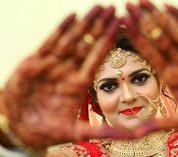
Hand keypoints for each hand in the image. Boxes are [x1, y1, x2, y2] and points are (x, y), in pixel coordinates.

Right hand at [2, 6, 119, 147]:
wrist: (17, 128)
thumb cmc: (45, 131)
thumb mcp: (76, 132)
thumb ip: (104, 132)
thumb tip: (134, 136)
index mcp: (79, 84)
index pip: (98, 58)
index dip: (109, 42)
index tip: (121, 27)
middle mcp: (68, 71)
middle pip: (88, 44)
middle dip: (100, 27)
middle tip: (114, 9)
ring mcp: (52, 64)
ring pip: (72, 39)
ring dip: (85, 23)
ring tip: (98, 8)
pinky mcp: (35, 62)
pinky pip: (50, 42)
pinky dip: (61, 29)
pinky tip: (73, 16)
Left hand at [124, 0, 177, 135]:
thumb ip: (161, 123)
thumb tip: (135, 134)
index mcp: (170, 76)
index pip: (149, 53)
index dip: (136, 39)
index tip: (123, 25)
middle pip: (157, 38)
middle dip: (143, 22)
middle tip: (128, 6)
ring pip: (173, 31)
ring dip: (158, 16)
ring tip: (144, 2)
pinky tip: (169, 7)